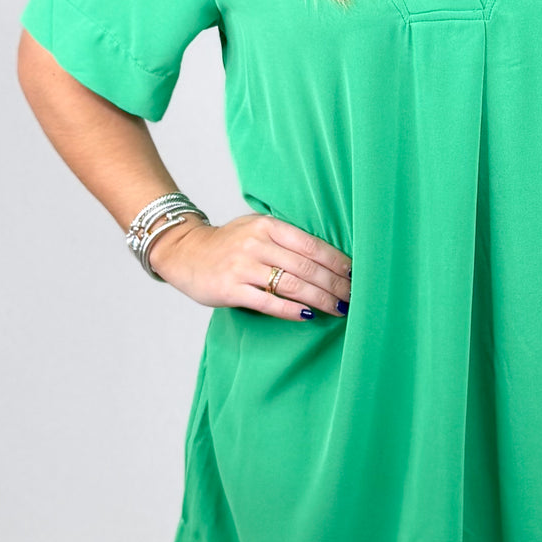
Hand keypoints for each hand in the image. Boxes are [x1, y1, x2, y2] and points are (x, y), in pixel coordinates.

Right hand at [145, 212, 352, 317]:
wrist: (185, 252)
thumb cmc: (229, 243)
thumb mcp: (256, 228)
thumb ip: (287, 239)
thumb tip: (329, 259)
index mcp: (268, 226)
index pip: (311, 244)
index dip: (337, 261)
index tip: (355, 274)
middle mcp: (256, 244)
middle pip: (306, 267)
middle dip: (334, 284)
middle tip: (354, 297)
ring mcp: (242, 266)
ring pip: (291, 285)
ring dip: (320, 299)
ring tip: (339, 309)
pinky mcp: (230, 289)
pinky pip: (268, 302)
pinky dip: (291, 310)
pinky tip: (308, 315)